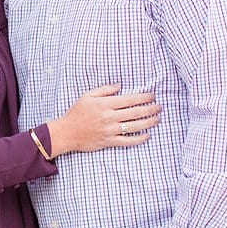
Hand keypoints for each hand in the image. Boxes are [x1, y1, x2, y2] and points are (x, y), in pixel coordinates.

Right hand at [46, 84, 160, 154]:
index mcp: (105, 104)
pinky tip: (147, 135)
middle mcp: (110, 117)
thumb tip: (120, 86)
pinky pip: (128, 141)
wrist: (67, 132)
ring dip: (148, 122)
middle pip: (135, 112)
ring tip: (157, 119)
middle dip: (150, 109)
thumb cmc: (76, 113)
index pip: (129, 100)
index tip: (152, 96)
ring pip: (134, 126)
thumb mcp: (88, 96)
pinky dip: (139, 139)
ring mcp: (110, 130)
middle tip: (159, 107)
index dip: (143, 97)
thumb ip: (105, 90)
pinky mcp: (109, 142)